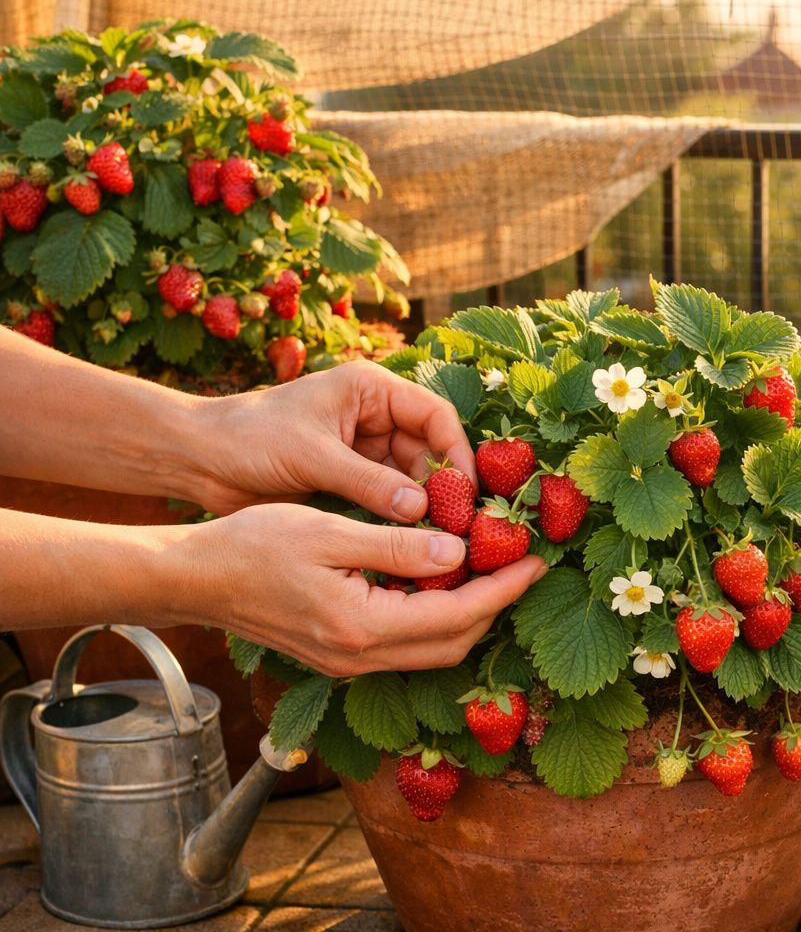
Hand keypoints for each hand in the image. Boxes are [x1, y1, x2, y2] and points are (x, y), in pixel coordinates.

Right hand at [186, 503, 544, 675]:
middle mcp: (361, 658)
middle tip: (524, 564)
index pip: (457, 615)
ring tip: (494, 570)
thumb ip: (397, 546)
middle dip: (496, 606)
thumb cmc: (253, 544)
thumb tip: (459, 551)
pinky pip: (406, 646)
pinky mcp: (340, 658)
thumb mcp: (330, 531)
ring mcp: (350, 664)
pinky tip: (444, 582)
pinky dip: (436, 618)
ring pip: (432, 649)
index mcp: (363, 627)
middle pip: (454, 643)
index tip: (537, 560)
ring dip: (469, 614)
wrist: (194, 578)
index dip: (503, 589)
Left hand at [189, 360, 475, 519]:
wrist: (201, 460)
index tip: (469, 493)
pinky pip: (392, 497)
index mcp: (371, 390)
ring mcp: (366, 448)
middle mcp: (376, 416)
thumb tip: (421, 510)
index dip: (457, 453)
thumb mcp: (313, 456)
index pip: (435, 416)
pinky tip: (415, 542)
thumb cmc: (250, 439)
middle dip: (446, 486)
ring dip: (427, 506)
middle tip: (460, 527)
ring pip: (415, 477)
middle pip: (431, 450)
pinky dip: (404, 518)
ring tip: (442, 541)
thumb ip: (368, 482)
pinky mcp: (354, 478)